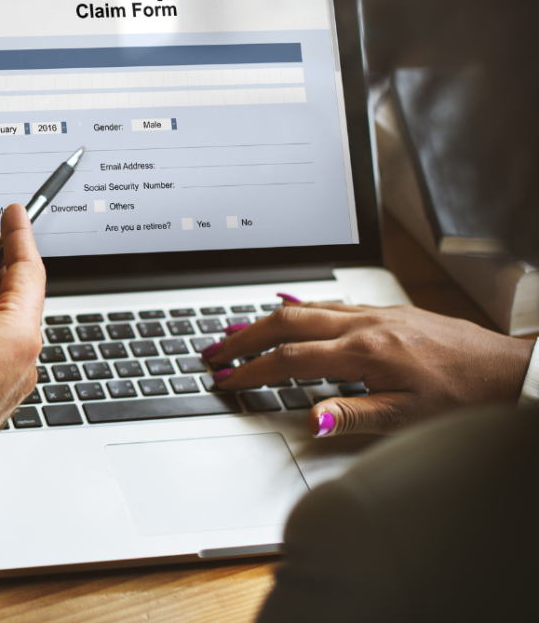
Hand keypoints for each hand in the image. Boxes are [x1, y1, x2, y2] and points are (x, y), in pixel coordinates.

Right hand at [203, 298, 533, 437]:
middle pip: (286, 321)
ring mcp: (374, 313)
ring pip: (306, 306)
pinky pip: (329, 302)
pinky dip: (298, 307)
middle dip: (243, 335)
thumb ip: (352, 416)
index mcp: (364, 352)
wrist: (508, 371)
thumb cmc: (463, 396)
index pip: (290, 359)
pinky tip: (288, 308)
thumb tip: (308, 418)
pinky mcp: (385, 311)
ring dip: (265, 319)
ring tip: (236, 332)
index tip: (226, 379)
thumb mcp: (407, 418)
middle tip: (213, 349)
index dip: (252, 370)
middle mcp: (364, 324)